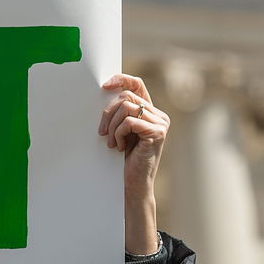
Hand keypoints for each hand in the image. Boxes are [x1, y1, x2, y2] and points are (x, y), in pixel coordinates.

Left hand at [99, 74, 168, 255]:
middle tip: (102, 132)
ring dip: (112, 126)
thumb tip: (105, 91)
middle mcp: (158, 115)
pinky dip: (119, 133)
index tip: (104, 86)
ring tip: (112, 142)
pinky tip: (119, 147)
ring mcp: (160, 123)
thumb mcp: (119, 131)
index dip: (121, 79)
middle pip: (126, 97)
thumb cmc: (123, 159)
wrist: (132, 184)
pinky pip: (130, 122)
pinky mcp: (157, 133)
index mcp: (149, 112)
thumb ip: (119, 113)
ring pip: (126, 107)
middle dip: (108, 113)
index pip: (137, 84)